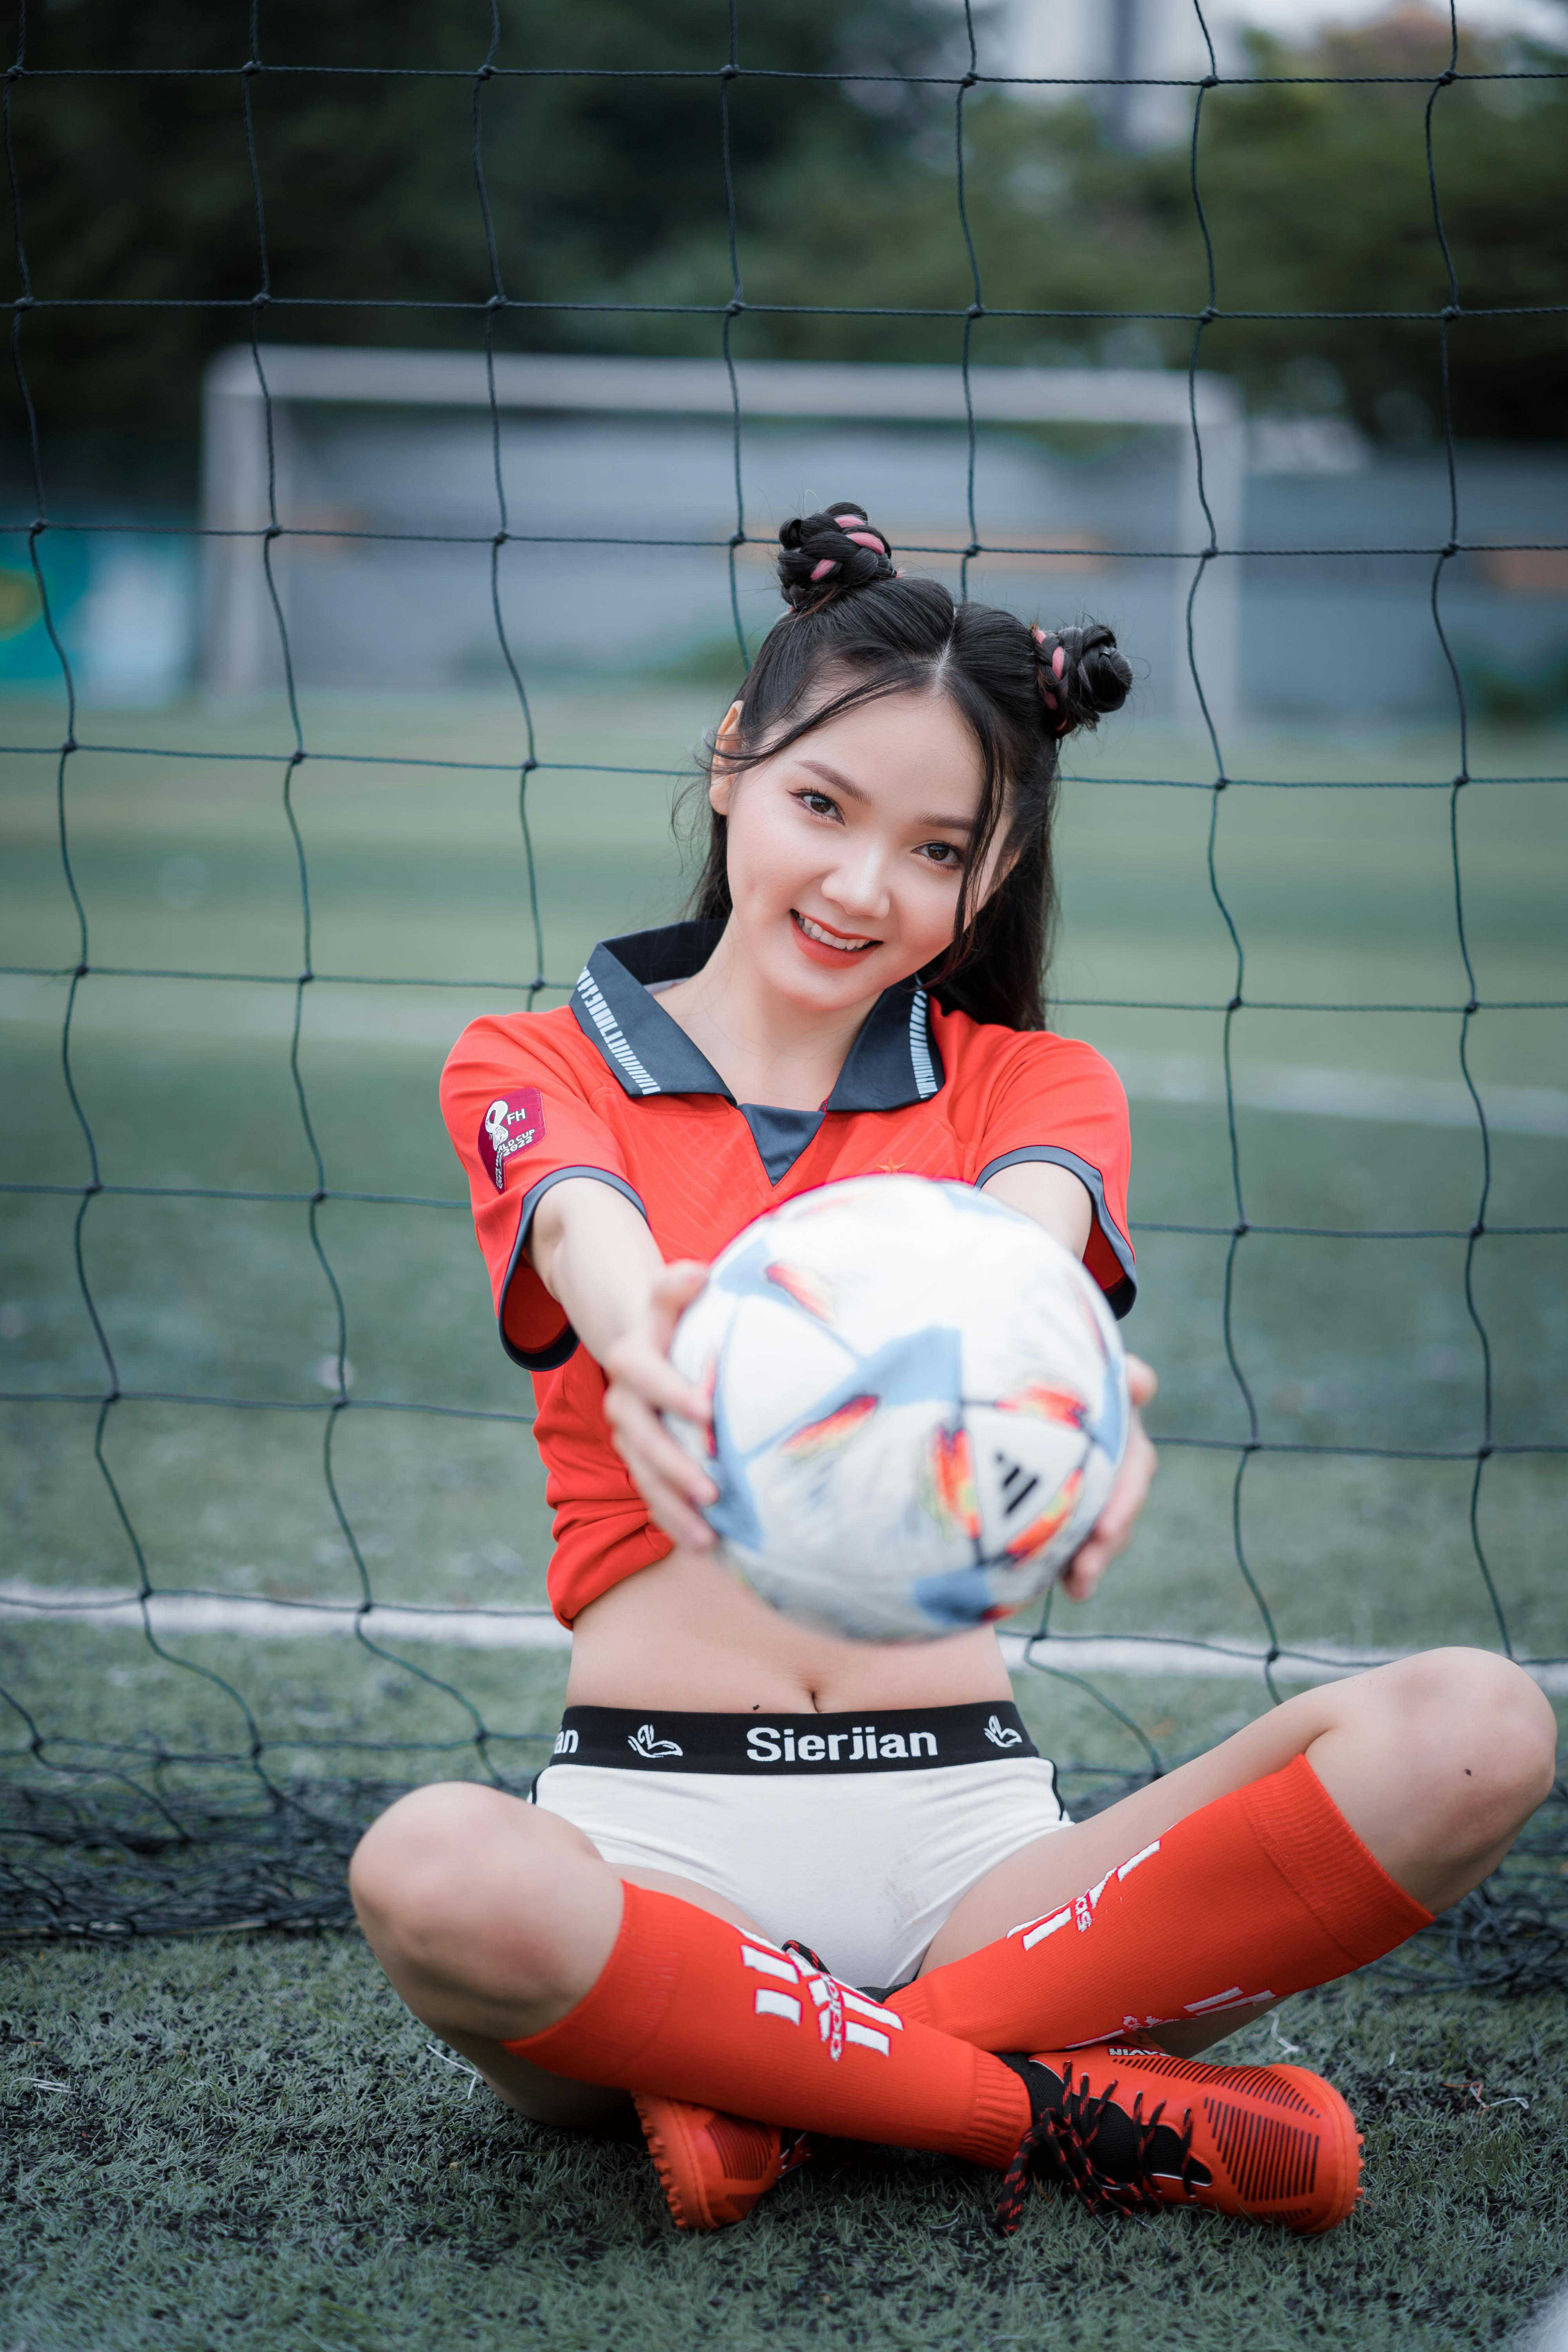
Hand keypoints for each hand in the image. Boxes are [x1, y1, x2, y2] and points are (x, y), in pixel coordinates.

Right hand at [601, 1261, 718, 1551]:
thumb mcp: (672, 1296)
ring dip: (672, 1507)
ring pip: (642, 1474)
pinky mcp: (641, 1459)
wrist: (645, 1338)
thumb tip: (697, 1272)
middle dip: (673, 1465)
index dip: (670, 1391)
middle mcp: (625, 1398)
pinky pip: (652, 1494)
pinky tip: (706, 1546)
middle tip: (712, 1491)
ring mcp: (630, 1433)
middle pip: (640, 1436)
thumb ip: (677, 1285)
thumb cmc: (675, 1318)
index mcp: (633, 1355)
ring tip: (707, 1538)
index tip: (706, 1411)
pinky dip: (674, 1521)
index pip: (644, 1372)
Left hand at [1057, 1354, 1157, 1602]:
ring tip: (1079, 1584)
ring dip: (1095, 1561)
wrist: (1023, 1391)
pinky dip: (1076, 1569)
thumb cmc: (1057, 1375)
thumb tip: (1141, 1384)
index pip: (1134, 1466)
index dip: (1124, 1499)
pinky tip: (1069, 1591)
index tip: (1106, 1530)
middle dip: (1108, 1541)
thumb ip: (1117, 1374)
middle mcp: (1114, 1466)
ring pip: (1104, 1532)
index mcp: (1120, 1434)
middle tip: (1089, 1564)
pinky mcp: (1070, 1511)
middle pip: (1121, 1509)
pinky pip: (1078, 1542)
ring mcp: (1094, 1492)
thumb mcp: (1085, 1369)